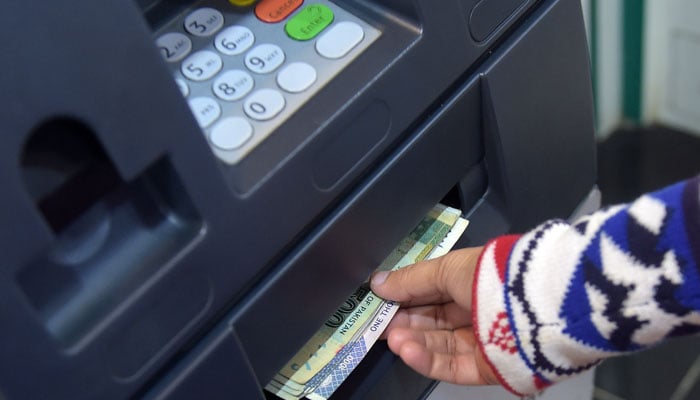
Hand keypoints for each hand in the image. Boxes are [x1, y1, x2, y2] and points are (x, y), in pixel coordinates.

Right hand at [369, 247, 499, 385]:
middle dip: (405, 323)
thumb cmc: (490, 277)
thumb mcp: (446, 269)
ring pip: (440, 346)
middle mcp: (476, 312)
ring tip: (392, 338)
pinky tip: (406, 351)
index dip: (404, 298)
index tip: (378, 303)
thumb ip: (410, 280)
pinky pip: (453, 366)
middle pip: (433, 322)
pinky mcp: (487, 367)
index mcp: (470, 283)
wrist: (535, 305)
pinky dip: (427, 360)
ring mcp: (482, 342)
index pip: (431, 294)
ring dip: (413, 342)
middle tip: (378, 324)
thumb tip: (376, 283)